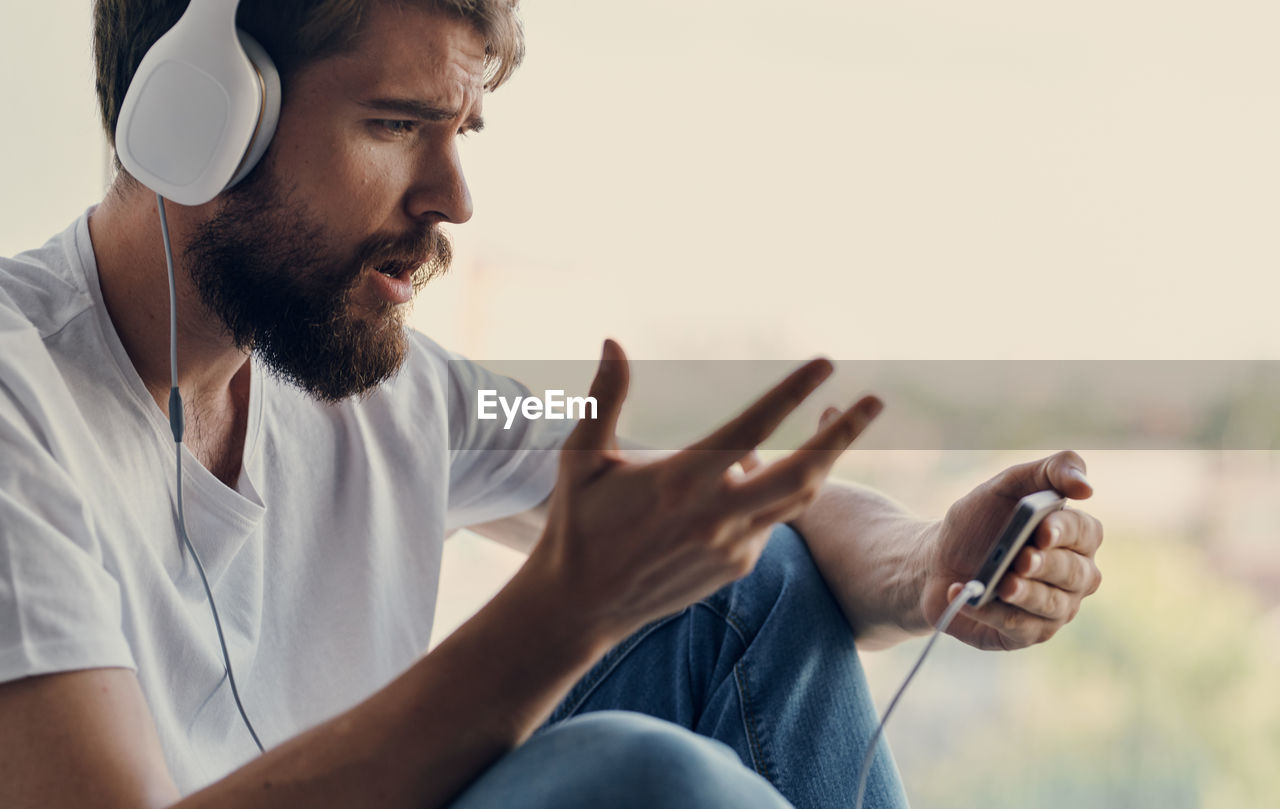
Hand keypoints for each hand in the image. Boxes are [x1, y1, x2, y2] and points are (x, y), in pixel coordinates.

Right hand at [526, 339, 882, 642]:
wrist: (581, 604)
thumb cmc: (578, 522)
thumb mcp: (582, 456)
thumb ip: (604, 397)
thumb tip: (612, 341)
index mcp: (682, 478)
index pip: (753, 427)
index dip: (792, 392)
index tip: (826, 363)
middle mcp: (716, 514)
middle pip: (804, 473)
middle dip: (843, 435)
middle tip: (876, 404)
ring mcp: (732, 545)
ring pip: (797, 500)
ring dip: (821, 463)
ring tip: (834, 432)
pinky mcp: (735, 566)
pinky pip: (770, 522)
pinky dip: (771, 493)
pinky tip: (745, 479)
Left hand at [919, 451, 1103, 650]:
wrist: (935, 563)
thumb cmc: (977, 524)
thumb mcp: (1005, 487)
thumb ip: (1048, 472)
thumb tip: (1087, 487)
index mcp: (1074, 538)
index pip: (1087, 533)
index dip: (1066, 531)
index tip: (1041, 529)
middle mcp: (1073, 576)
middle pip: (1075, 573)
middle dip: (1047, 565)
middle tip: (1022, 559)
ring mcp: (1053, 609)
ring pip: (1052, 605)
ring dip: (1026, 594)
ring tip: (1001, 584)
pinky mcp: (1026, 633)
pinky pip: (1017, 627)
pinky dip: (989, 611)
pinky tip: (966, 595)